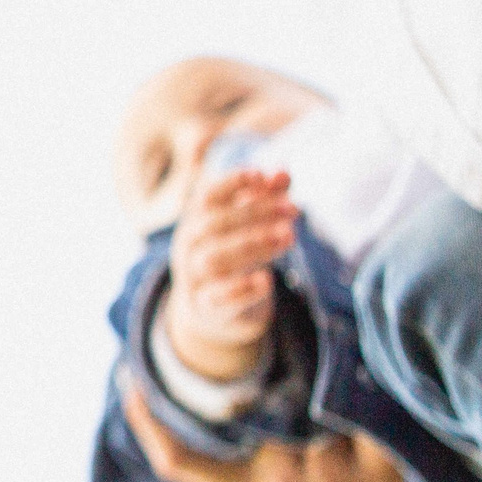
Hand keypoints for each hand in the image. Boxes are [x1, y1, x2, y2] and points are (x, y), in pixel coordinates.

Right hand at [165, 167, 295, 373]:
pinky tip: (266, 280)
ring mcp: (192, 275)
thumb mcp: (248, 228)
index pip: (207, 197)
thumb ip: (264, 198)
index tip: (260, 176)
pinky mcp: (204, 305)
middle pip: (216, 224)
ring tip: (289, 237)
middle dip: (256, 214)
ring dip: (254, 246)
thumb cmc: (232, 255)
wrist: (210, 308)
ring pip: (216, 259)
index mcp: (195, 220)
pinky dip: (241, 289)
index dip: (231, 184)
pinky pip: (218, 297)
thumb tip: (283, 173)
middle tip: (293, 209)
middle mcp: (188, 245)